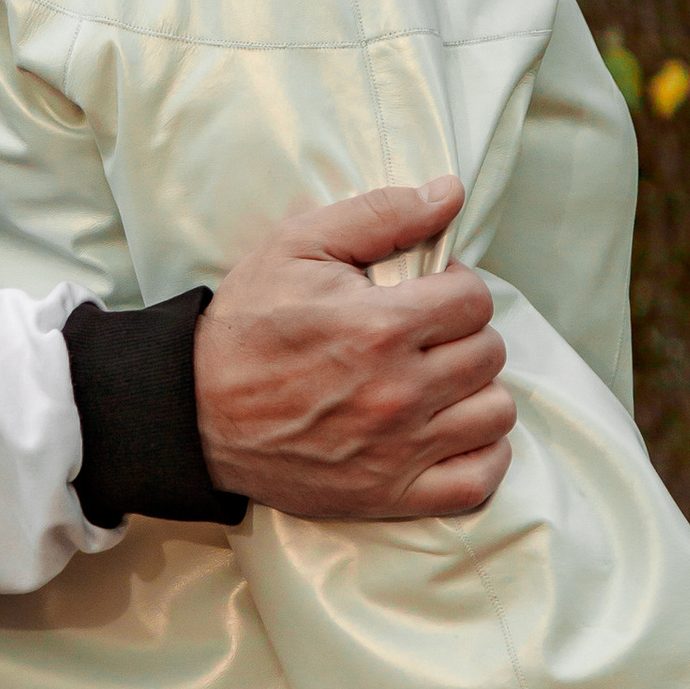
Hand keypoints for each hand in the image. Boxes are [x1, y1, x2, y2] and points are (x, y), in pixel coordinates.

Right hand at [194, 175, 514, 518]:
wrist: (195, 411)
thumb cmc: (246, 325)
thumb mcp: (297, 245)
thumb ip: (381, 213)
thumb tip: (451, 193)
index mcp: (380, 327)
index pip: (475, 300)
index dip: (455, 287)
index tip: (427, 293)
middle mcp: (398, 393)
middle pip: (488, 353)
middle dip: (463, 333)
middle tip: (426, 334)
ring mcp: (397, 450)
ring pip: (494, 413)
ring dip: (474, 390)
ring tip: (438, 380)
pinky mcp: (389, 495)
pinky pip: (478, 480)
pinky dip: (480, 455)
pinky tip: (452, 430)